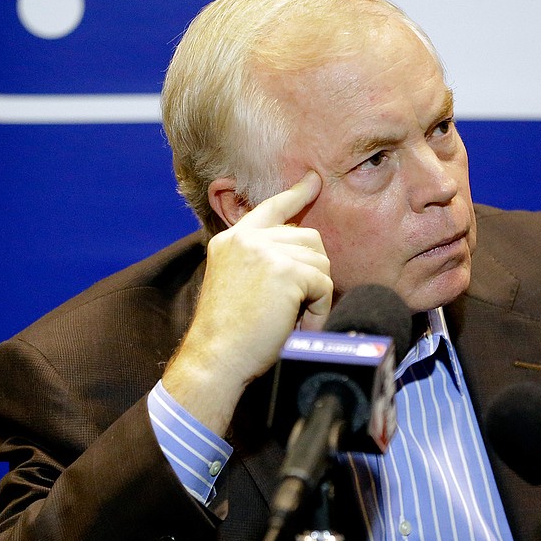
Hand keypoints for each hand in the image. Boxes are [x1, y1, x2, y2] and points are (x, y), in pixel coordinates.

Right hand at [162, 171, 331, 434]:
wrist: (215, 360)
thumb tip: (303, 250)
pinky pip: (324, 285)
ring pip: (320, 262)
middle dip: (312, 273)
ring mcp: (265, 251)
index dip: (296, 194)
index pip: (270, 207)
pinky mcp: (285, 270)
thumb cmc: (229, 335)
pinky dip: (319, 309)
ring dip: (315, 294)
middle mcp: (247, 238)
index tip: (314, 181)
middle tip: (295, 308)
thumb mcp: (238, 284)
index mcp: (232, 240)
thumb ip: (262, 261)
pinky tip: (298, 325)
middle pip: (309, 239)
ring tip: (292, 318)